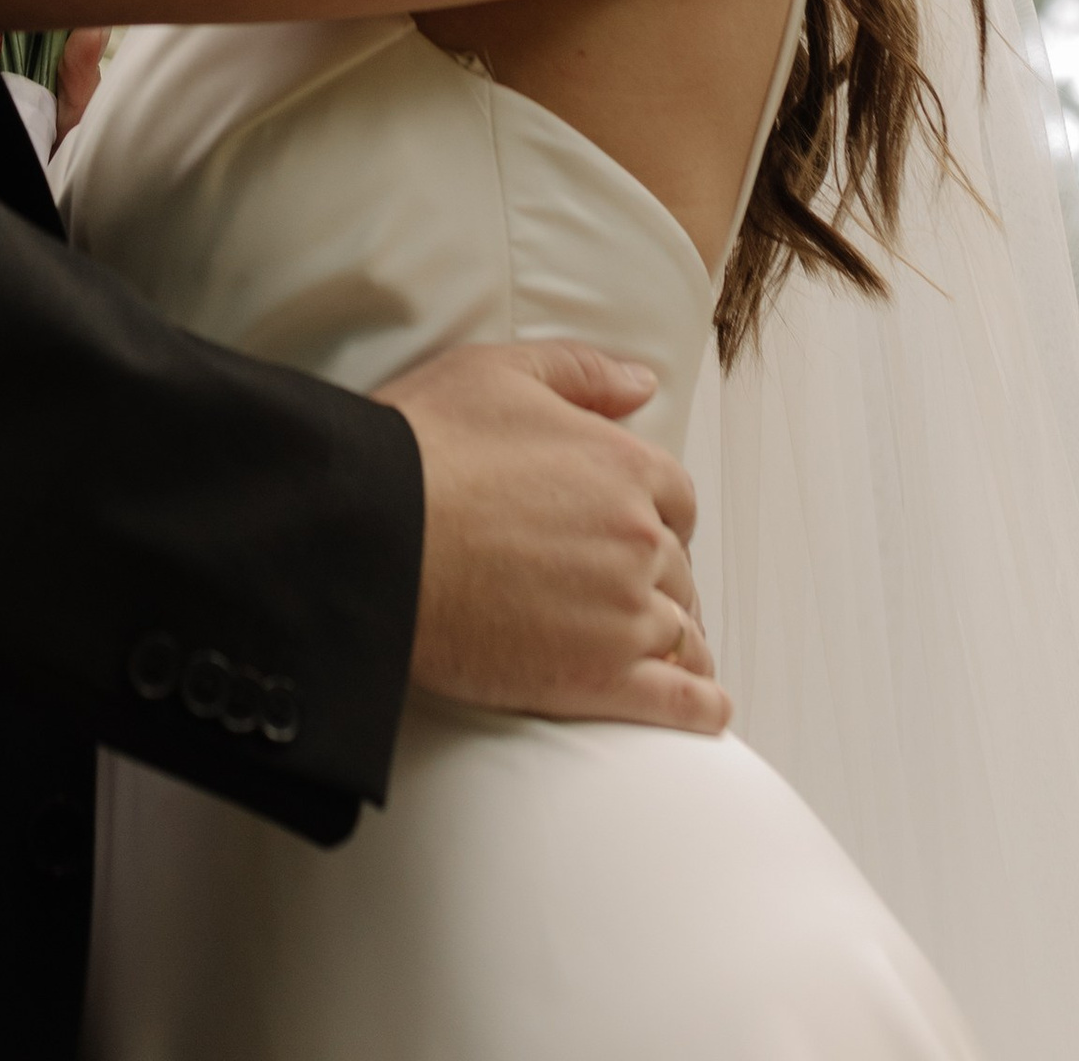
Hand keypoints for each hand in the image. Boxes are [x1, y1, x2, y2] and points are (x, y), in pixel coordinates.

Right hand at [378, 340, 728, 736]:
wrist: (373, 534)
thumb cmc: (424, 447)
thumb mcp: (496, 373)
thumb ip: (581, 371)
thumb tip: (643, 384)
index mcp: (621, 466)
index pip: (675, 498)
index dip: (655, 514)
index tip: (635, 531)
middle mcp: (636, 539)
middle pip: (677, 567)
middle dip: (657, 578)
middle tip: (625, 592)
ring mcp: (623, 614)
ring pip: (682, 634)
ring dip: (678, 641)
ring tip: (668, 655)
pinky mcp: (598, 681)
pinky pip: (678, 700)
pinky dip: (699, 706)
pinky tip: (705, 708)